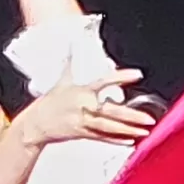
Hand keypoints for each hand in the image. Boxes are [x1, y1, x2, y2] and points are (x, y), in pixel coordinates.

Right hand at [15, 75, 156, 151]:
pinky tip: (130, 141)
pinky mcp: (81, 134)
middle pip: (109, 112)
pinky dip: (116, 140)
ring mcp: (82, 122)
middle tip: (149, 118)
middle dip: (130, 116)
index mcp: (80, 91)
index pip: (103, 82)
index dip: (120, 77)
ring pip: (108, 127)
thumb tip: (71, 43)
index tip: (137, 74)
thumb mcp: (60, 81)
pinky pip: (101, 137)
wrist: (34, 125)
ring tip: (145, 130)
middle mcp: (83, 107)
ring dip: (128, 130)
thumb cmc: (50, 102)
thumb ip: (70, 62)